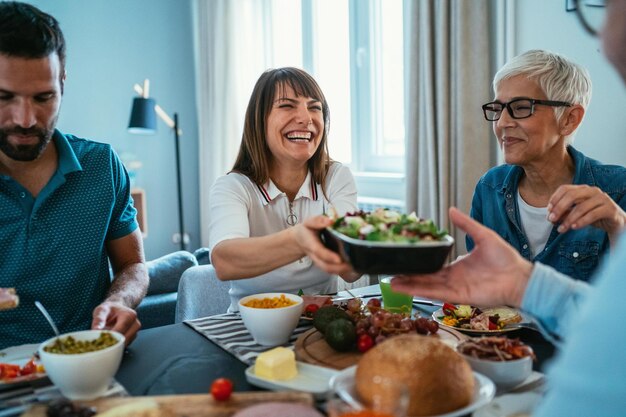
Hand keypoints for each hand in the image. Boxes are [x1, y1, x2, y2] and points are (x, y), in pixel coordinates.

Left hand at [91, 301, 140, 345]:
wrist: (116, 309)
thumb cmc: (109, 309)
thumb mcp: (101, 310)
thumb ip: (99, 319)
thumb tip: (96, 330)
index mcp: (129, 316)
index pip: (120, 330)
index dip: (109, 337)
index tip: (99, 339)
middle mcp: (135, 324)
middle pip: (123, 339)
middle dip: (111, 342)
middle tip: (99, 342)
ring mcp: (135, 332)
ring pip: (123, 344)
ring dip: (113, 345)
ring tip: (103, 341)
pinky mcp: (132, 338)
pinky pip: (123, 346)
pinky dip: (115, 345)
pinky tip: (108, 342)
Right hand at [293, 216, 355, 275]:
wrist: (300, 240)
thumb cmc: (307, 230)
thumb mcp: (310, 222)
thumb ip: (319, 221)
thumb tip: (331, 220)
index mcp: (311, 244)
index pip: (320, 252)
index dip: (329, 256)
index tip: (339, 259)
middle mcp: (315, 256)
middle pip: (326, 266)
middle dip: (339, 268)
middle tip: (352, 265)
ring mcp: (320, 262)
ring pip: (330, 270)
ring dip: (343, 271)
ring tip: (356, 266)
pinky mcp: (325, 264)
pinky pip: (333, 270)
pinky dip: (343, 271)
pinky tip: (353, 266)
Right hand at [391, 207, 532, 307]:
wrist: (520, 277)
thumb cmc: (506, 258)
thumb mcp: (483, 235)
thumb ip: (466, 224)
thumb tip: (451, 209)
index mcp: (457, 265)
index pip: (432, 266)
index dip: (417, 264)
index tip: (402, 259)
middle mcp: (453, 278)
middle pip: (424, 278)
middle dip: (407, 276)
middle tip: (388, 273)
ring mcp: (455, 289)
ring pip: (427, 287)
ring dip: (409, 285)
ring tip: (390, 283)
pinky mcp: (459, 297)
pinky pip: (437, 294)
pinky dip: (422, 292)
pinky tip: (408, 290)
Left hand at [548, 184, 625, 240]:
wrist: (616, 222)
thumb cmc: (593, 216)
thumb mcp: (576, 214)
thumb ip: (564, 213)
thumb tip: (551, 216)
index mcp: (582, 189)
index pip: (565, 189)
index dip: (554, 199)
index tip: (548, 211)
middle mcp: (592, 191)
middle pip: (571, 195)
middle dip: (559, 208)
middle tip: (551, 220)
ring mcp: (602, 198)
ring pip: (581, 207)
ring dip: (568, 219)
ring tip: (561, 229)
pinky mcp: (610, 208)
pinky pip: (593, 214)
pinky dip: (581, 221)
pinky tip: (574, 227)